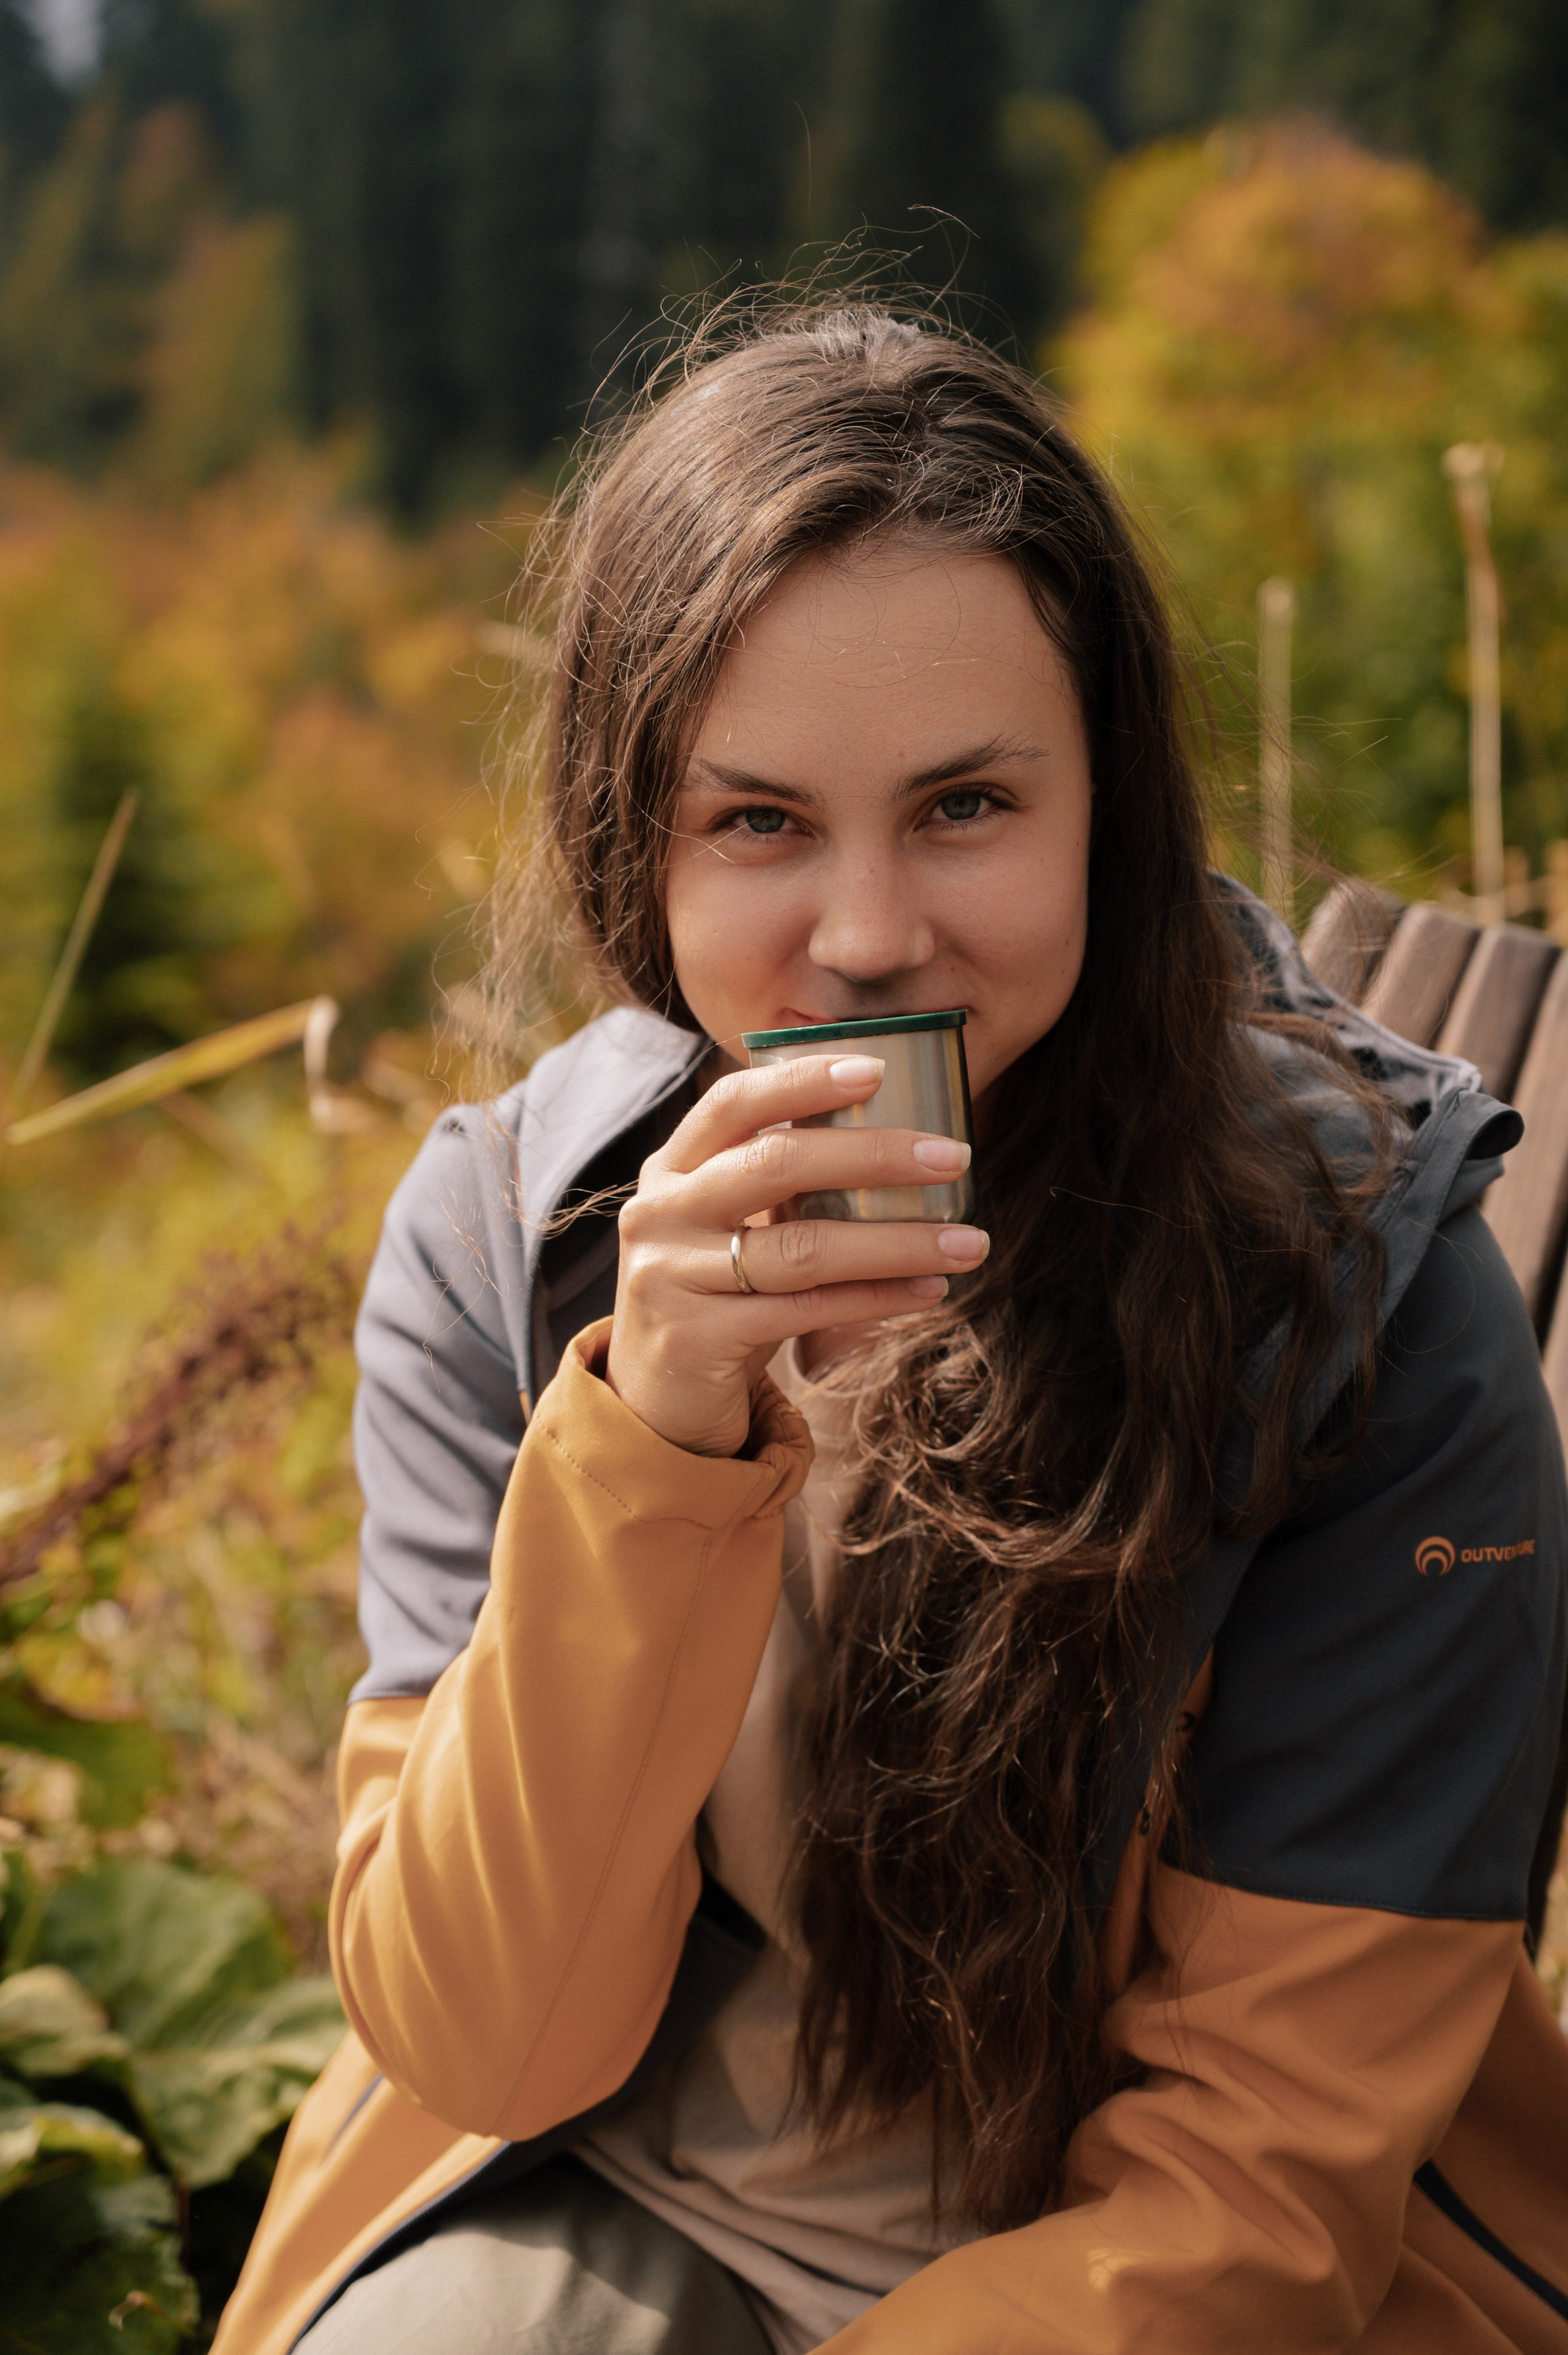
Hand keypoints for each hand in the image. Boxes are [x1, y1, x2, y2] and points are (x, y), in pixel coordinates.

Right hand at [604, 1053, 989, 1455]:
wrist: (655, 1402)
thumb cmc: (715, 1298)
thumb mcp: (730, 1227)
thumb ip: (778, 1183)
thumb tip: (896, 1141)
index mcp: (673, 1169)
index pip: (734, 1103)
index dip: (804, 1080)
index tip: (878, 1070)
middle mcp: (662, 1213)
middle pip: (775, 1164)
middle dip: (875, 1155)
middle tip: (954, 1157)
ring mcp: (670, 1276)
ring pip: (803, 1247)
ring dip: (898, 1242)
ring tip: (968, 1241)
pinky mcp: (695, 1338)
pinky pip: (804, 1310)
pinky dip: (876, 1298)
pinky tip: (928, 1290)